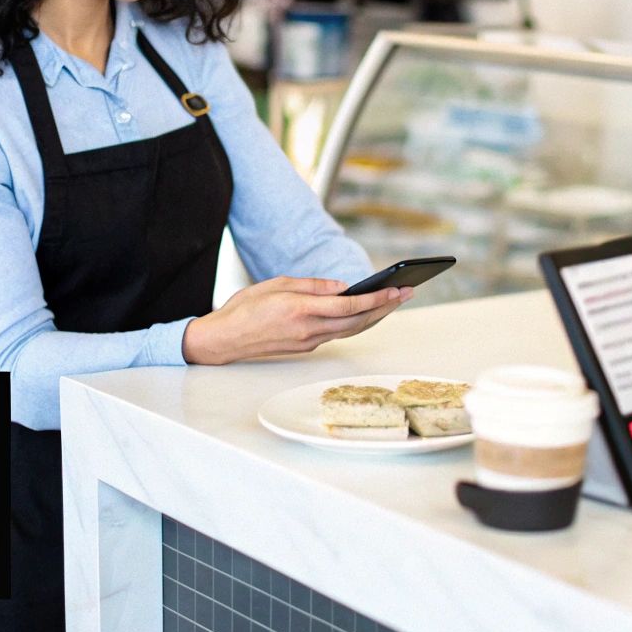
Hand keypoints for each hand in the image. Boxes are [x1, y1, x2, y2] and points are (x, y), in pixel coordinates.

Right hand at [182, 276, 410, 364]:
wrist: (224, 340)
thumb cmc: (245, 307)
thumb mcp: (277, 283)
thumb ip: (312, 285)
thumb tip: (343, 287)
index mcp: (302, 310)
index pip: (349, 306)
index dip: (377, 299)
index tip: (397, 289)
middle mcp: (309, 330)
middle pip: (358, 321)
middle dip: (386, 307)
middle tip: (407, 292)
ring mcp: (309, 342)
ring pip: (351, 330)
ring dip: (375, 317)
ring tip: (394, 301)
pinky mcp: (305, 347)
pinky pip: (338, 334)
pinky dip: (356, 322)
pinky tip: (365, 312)